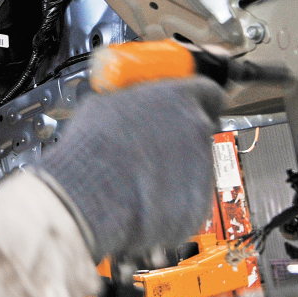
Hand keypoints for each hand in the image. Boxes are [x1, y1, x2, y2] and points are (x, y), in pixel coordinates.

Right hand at [36, 77, 222, 259]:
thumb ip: (131, 101)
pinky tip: (146, 198)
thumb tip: (128, 103)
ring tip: (142, 177)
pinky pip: (190, 198)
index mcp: (179, 98)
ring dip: (176, 169)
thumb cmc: (92, 150)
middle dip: (182, 138)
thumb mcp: (104, 104)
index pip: (209, 92)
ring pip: (197, 165)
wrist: (88, 197)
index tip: (189, 108)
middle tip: (155, 146)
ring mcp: (202, 168)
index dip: (198, 102)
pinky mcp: (198, 204)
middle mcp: (197, 130)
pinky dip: (173, 199)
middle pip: (201, 130)